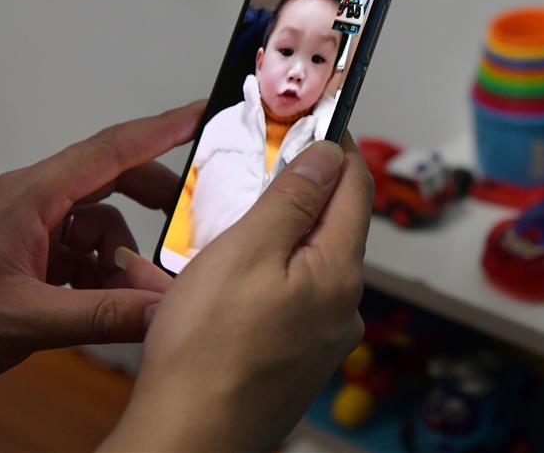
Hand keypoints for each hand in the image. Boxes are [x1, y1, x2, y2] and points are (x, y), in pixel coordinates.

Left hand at [0, 100, 203, 387]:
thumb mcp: (21, 320)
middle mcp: (29, 201)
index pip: (109, 150)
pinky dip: (94, 273)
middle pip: (109, 182)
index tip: (201, 114)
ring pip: (94, 223)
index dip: (161, 129)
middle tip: (187, 224)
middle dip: (152, 204)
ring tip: (122, 298)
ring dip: (118, 257)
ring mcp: (22, 226)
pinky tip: (92, 303)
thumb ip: (100, 316)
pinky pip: (73, 249)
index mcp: (29, 198)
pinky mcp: (18, 251)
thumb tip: (164, 311)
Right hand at [101, 136, 372, 451]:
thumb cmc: (207, 349)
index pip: (355, 188)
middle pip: (333, 226)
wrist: (188, 439)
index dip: (337, 147)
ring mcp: (323, 338)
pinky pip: (291, 299)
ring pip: (308, 264)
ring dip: (279, 236)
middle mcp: (344, 307)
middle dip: (302, 191)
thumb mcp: (247, 251)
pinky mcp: (298, 360)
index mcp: (339, 274)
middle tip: (263, 167)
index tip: (315, 121)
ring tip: (234, 224)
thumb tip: (329, 156)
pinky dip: (267, 277)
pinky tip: (230, 280)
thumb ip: (293, 198)